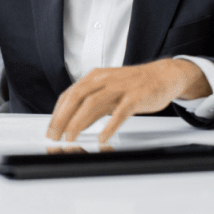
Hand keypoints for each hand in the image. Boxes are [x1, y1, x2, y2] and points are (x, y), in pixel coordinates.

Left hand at [46, 59, 209, 142]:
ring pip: (93, 103)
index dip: (57, 113)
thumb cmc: (134, 85)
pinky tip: (102, 137)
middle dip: (62, 118)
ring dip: (78, 122)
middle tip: (55, 137)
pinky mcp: (136, 96)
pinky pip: (120, 112)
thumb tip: (76, 124)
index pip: (69, 94)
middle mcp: (104, 80)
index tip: (51, 130)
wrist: (163, 75)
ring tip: (71, 138)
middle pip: (76, 97)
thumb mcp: (108, 92)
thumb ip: (93, 107)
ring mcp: (120, 87)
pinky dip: (109, 126)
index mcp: (95, 77)